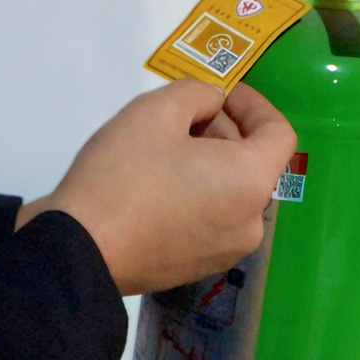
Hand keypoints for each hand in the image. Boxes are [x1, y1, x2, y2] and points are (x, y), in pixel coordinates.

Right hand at [16, 80, 296, 296]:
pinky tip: (155, 182)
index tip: (218, 92)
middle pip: (253, 162)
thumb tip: (211, 104)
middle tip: (181, 113)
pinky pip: (211, 217)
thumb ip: (197, 93)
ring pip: (231, 190)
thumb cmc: (124, 173)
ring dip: (208, 160)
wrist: (80, 249)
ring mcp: (224, 252)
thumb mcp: (157, 110)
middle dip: (224, 129)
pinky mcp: (197, 267)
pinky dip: (197, 192)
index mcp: (251, 183)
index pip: (279, 133)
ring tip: (162, 145)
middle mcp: (250, 223)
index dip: (252, 103)